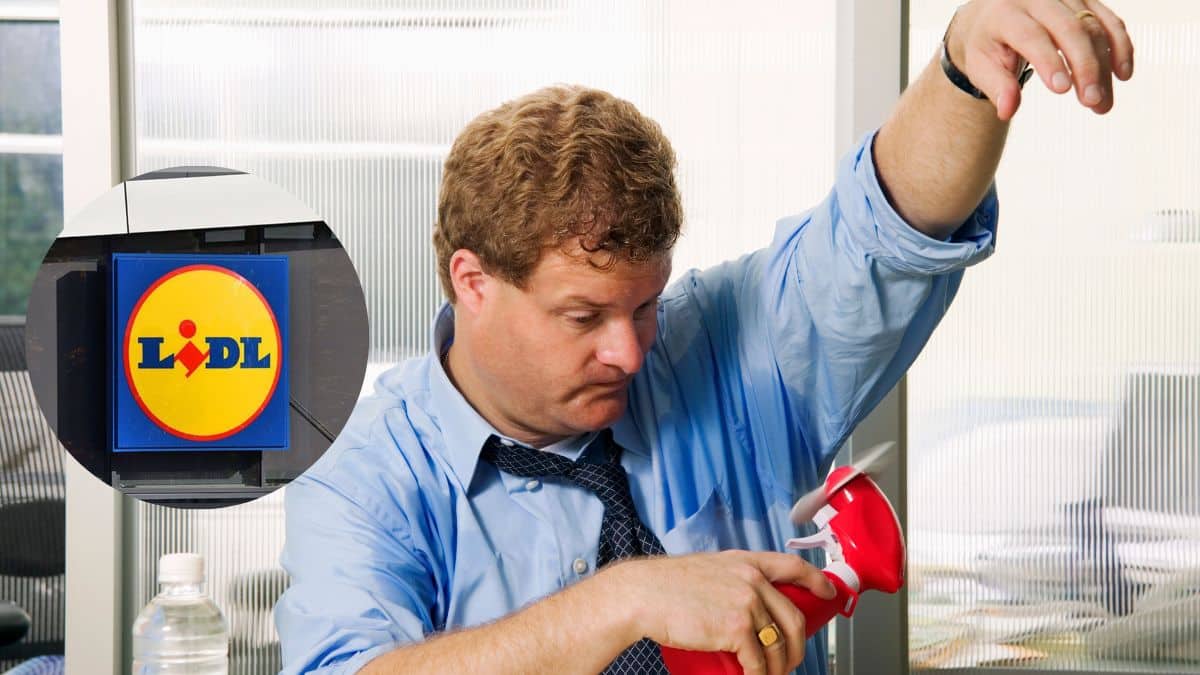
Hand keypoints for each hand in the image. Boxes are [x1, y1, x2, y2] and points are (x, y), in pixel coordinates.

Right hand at [602, 551, 835, 674]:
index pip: (793, 567)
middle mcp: (751, 579)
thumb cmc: (667, 585)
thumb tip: (747, 602)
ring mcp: (746, 603)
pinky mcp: (736, 628)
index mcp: (746, 562)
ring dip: (780, 667)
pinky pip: (759, 660)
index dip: (816, 581)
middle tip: (791, 659)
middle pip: (794, 617)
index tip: (827, 593)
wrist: (643, 595)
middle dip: (798, 645)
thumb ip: (731, 579)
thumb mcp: (709, 569)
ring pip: (779, 643)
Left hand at [945, 0, 1133, 119]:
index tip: (1062, 90)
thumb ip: (996, 86)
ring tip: (1102, 103)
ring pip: (1093, 27)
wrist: (993, 15)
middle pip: (1069, 29)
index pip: (1031, 36)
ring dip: (1104, 66)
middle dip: (1084, 66)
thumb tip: (1007, 111)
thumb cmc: (987, 44)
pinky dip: (1120, 46)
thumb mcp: (980, 65)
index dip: (1048, 62)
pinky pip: (1109, 20)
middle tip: (1091, 102)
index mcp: (1005, 13)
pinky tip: (1123, 74)